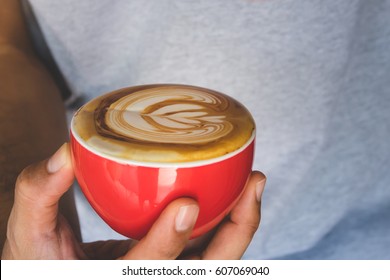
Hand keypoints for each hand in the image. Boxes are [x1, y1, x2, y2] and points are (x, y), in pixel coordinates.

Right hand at [1, 143, 265, 258]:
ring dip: (241, 223)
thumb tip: (67, 153)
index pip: (144, 270)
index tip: (186, 203)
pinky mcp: (171, 259)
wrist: (52, 265)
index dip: (167, 244)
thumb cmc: (40, 255)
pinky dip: (227, 218)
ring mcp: (165, 270)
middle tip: (252, 184)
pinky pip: (207, 244)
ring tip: (253, 181)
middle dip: (235, 233)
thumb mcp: (28, 230)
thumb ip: (38, 192)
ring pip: (215, 259)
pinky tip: (236, 188)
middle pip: (202, 271)